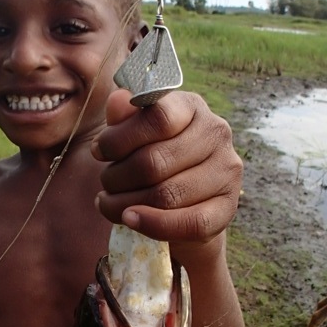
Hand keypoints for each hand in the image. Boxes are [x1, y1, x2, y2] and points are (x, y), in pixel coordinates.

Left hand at [92, 89, 241, 246]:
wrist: (182, 198)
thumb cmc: (153, 157)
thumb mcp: (134, 134)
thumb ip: (124, 118)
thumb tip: (118, 100)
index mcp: (192, 107)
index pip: (157, 118)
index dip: (119, 139)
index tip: (98, 152)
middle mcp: (216, 133)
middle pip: (154, 162)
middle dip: (117, 177)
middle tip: (105, 183)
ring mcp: (226, 171)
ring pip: (166, 195)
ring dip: (125, 204)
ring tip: (109, 203)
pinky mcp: (227, 208)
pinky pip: (189, 223)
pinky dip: (153, 225)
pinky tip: (129, 219)